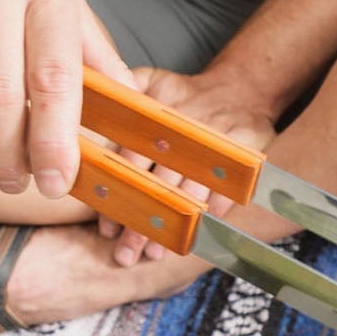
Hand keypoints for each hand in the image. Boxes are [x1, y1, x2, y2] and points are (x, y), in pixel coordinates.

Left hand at [102, 67, 277, 266]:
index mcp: (161, 120)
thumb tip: (95, 104)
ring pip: (187, 198)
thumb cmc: (190, 94)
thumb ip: (123, 92)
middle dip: (141, 224)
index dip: (119, 194)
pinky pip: (223, 196)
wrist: (241, 90)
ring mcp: (213, 152)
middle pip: (158, 187)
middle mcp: (185, 138)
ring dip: (171, 230)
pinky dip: (208, 219)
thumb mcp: (153, 80)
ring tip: (154, 255)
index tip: (107, 226)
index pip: (132, 160)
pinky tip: (191, 239)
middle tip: (126, 253)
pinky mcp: (239, 163)